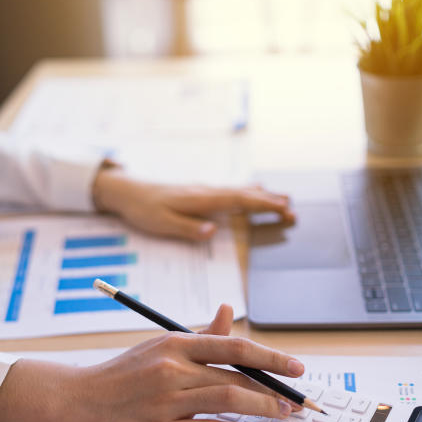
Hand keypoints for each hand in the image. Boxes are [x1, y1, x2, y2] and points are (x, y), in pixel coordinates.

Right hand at [0, 305, 304, 421]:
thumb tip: (230, 311)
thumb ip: (200, 334)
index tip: (296, 367)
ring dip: (262, 409)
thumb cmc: (123, 373)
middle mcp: (173, 369)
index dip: (271, 356)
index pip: (234, 345)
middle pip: (237, 376)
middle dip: (273, 390)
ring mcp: (167, 401)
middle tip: (295, 401)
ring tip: (280, 415)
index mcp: (175, 344)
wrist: (79, 399)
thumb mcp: (160, 345)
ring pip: (228, 401)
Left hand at [91, 163, 295, 240]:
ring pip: (239, 191)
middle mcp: (206, 191)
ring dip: (262, 197)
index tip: (282, 208)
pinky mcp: (201, 193)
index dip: (261, 204)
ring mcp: (205, 190)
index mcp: (200, 199)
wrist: (128, 191)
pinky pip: (231, 191)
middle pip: (244, 195)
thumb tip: (212, 231)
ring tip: (284, 200)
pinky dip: (248, 193)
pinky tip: (256, 191)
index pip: (237, 200)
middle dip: (269, 202)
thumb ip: (188, 228)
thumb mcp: (162, 223)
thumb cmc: (144, 209)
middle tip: (293, 210)